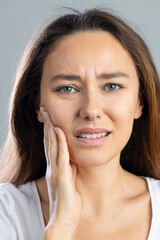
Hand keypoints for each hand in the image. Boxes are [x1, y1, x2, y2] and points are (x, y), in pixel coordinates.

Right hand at [40, 107, 81, 231]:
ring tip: (49, 115)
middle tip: (44, 109)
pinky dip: (61, 143)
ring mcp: (56, 171)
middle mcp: (52, 166)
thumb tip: (71, 157)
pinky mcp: (61, 177)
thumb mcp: (68, 180)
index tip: (49, 117)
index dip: (48, 130)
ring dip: (51, 129)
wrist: (63, 219)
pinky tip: (60, 132)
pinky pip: (61, 157)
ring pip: (52, 146)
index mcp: (54, 167)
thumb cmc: (67, 201)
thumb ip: (68, 168)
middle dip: (46, 124)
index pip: (50, 145)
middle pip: (48, 141)